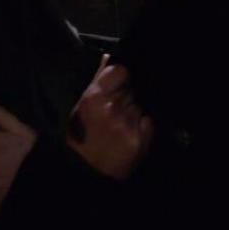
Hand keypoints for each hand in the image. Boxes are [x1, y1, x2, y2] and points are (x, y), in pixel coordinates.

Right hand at [66, 53, 154, 180]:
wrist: (86, 172)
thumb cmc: (80, 137)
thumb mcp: (81, 106)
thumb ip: (97, 80)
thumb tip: (109, 57)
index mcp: (95, 98)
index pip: (121, 70)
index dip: (122, 75)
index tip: (120, 82)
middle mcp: (113, 109)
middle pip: (132, 89)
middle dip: (127, 95)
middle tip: (117, 109)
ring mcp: (128, 124)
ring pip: (140, 105)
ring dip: (135, 110)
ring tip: (122, 123)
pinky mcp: (140, 139)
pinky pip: (148, 121)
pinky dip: (143, 125)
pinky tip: (131, 132)